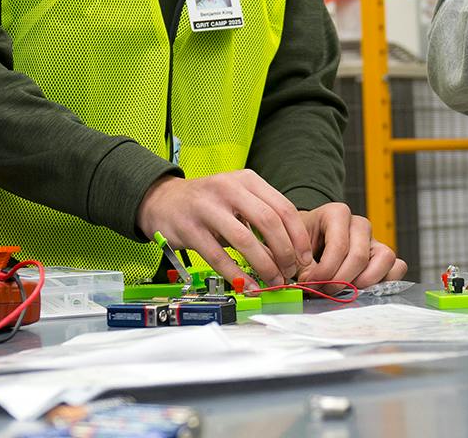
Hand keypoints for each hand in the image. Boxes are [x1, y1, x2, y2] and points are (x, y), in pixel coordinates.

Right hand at [135, 170, 313, 284]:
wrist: (162, 200)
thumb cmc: (207, 202)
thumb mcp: (237, 197)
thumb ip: (261, 217)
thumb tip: (290, 252)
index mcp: (246, 180)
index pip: (283, 208)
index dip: (298, 237)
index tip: (305, 258)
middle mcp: (228, 189)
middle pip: (269, 222)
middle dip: (284, 252)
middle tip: (290, 272)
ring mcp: (207, 208)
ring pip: (244, 240)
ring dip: (264, 265)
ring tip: (273, 281)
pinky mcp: (190, 229)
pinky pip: (218, 256)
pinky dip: (237, 275)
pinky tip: (248, 286)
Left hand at [294, 202, 408, 288]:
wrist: (308, 242)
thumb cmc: (303, 244)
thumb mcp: (297, 250)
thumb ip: (305, 267)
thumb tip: (312, 284)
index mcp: (336, 213)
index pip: (339, 245)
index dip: (325, 271)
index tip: (311, 283)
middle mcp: (359, 224)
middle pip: (360, 256)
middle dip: (341, 280)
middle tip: (325, 291)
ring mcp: (374, 239)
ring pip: (385, 258)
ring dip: (366, 281)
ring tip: (346, 290)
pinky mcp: (383, 256)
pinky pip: (397, 267)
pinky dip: (385, 281)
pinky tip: (363, 289)